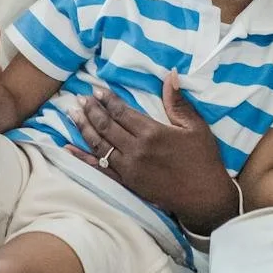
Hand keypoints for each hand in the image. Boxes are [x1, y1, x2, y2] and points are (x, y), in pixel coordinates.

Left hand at [66, 71, 235, 232]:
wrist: (204, 197)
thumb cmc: (203, 159)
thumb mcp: (196, 126)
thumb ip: (178, 102)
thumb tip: (170, 75)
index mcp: (152, 132)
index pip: (122, 112)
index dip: (108, 100)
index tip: (97, 90)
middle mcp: (136, 149)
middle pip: (106, 126)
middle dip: (91, 110)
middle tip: (79, 98)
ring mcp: (128, 168)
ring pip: (98, 145)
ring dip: (83, 127)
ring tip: (72, 113)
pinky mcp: (126, 183)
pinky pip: (99, 168)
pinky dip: (82, 158)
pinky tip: (68, 148)